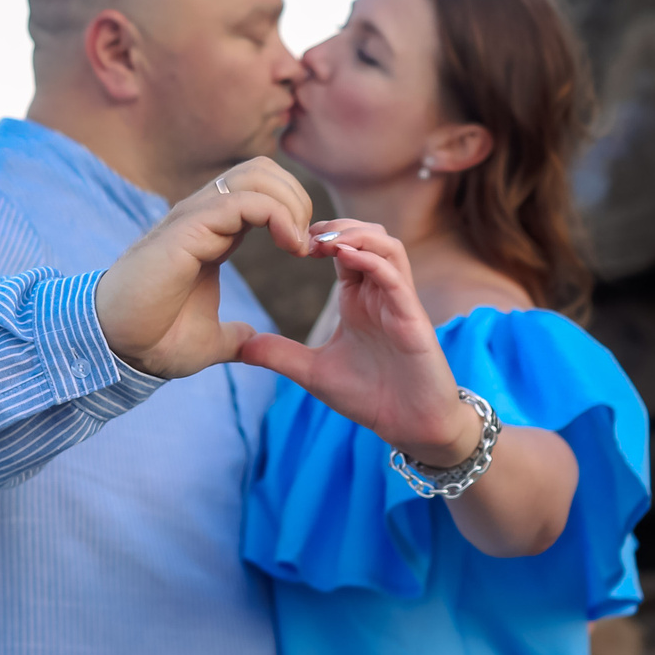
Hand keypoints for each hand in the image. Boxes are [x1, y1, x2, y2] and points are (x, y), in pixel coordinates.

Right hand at [96, 158, 315, 377]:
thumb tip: (248, 339)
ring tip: (299, 244)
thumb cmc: (154, 341)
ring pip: (256, 174)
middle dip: (298, 198)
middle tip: (307, 244)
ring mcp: (193, 218)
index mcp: (211, 234)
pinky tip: (289, 246)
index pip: (261, 191)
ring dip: (291, 202)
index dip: (294, 212)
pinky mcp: (187, 229)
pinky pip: (243, 201)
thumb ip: (232, 335)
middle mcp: (202, 217)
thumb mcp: (209, 340)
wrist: (120, 350)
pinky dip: (278, 214)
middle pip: (262, 170)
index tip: (309, 253)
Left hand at [236, 221, 477, 462]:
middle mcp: (381, 293)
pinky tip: (346, 258)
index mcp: (359, 299)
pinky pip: (397, 278)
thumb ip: (281, 355)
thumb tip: (241, 348)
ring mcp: (399, 302)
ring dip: (357, 235)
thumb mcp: (314, 373)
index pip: (343, 249)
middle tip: (303, 231)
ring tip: (324, 239)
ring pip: (387, 246)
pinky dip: (373, 261)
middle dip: (337, 227)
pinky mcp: (413, 318)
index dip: (318, 237)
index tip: (287, 239)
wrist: (411, 427)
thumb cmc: (371, 396)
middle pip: (368, 235)